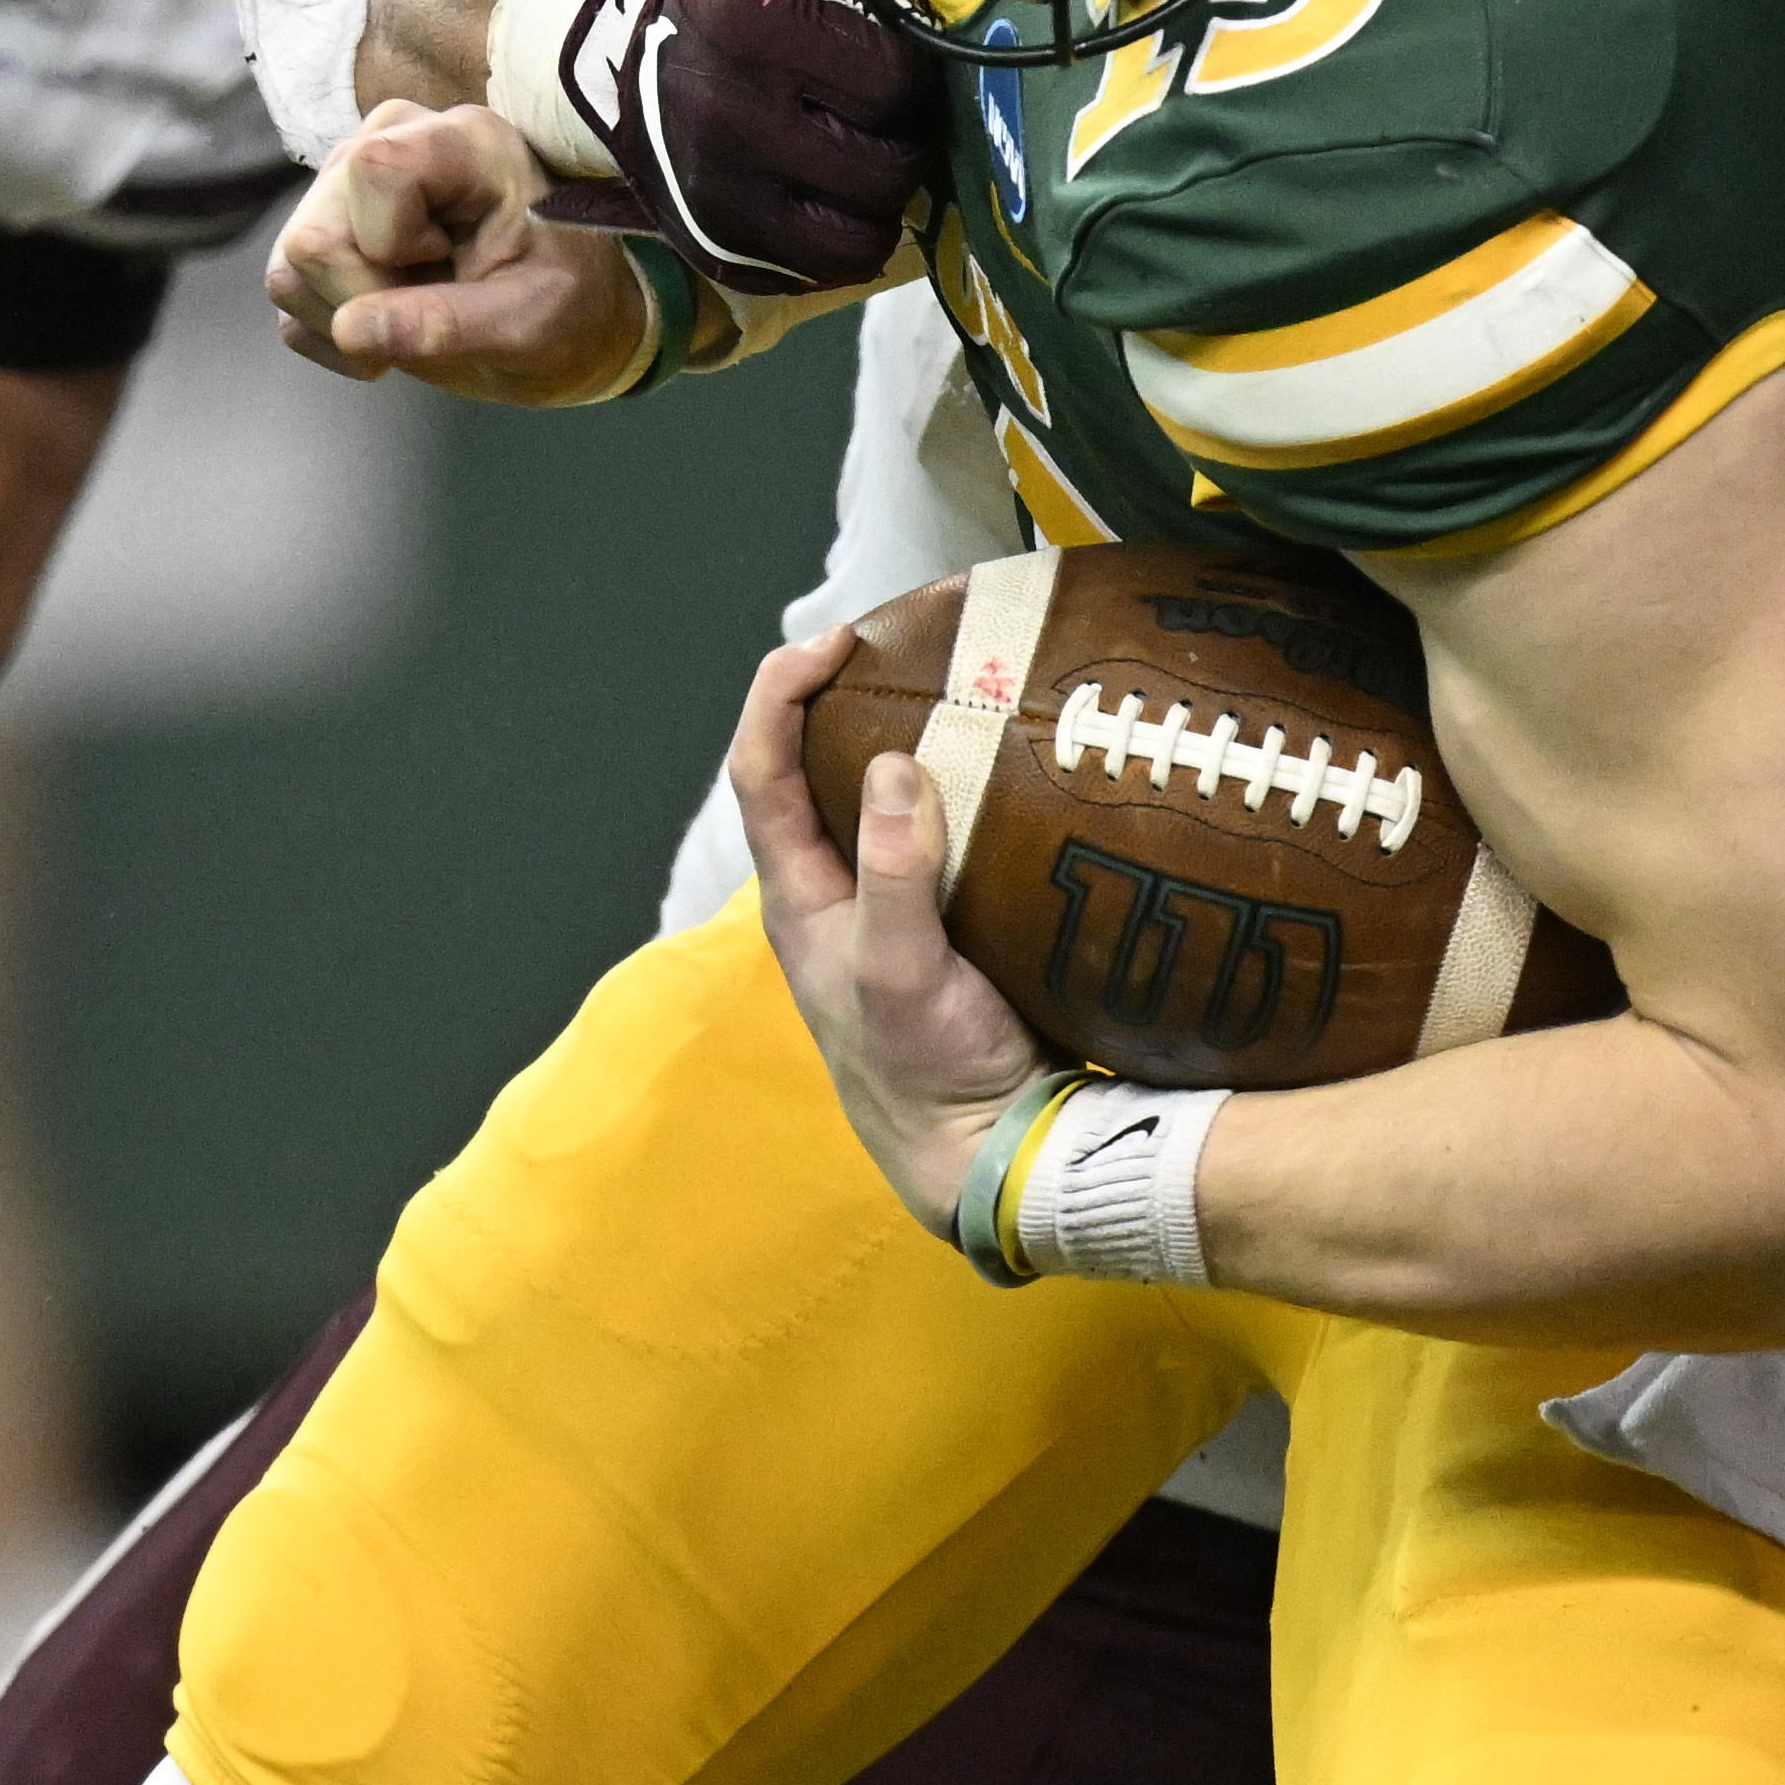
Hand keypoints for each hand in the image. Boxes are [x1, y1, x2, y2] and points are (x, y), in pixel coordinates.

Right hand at [271, 102, 673, 401]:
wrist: (565, 320)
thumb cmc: (567, 305)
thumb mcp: (531, 320)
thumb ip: (447, 323)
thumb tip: (350, 329)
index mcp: (458, 140)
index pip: (372, 171)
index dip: (391, 243)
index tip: (448, 263)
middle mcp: (389, 142)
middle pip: (314, 236)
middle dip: (369, 299)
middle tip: (439, 307)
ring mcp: (347, 183)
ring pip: (289, 268)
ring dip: (349, 319)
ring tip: (419, 313)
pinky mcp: (324, 226)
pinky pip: (287, 292)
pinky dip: (330, 333)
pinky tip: (390, 328)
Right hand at [487, 0, 939, 298]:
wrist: (640, 57)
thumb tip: (933, 3)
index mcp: (747, 21)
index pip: (894, 76)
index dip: (915, 69)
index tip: (894, 57)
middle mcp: (726, 114)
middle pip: (888, 164)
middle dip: (906, 137)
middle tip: (886, 115)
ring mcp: (720, 191)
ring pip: (867, 230)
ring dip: (883, 194)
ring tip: (865, 153)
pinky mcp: (719, 244)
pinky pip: (831, 267)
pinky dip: (853, 237)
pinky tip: (840, 196)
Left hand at [726, 626, 1048, 1230]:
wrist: (991, 1151)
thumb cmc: (925, 1075)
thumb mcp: (897, 975)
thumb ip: (893, 876)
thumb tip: (892, 766)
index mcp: (799, 897)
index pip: (761, 769)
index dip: (783, 693)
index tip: (838, 640)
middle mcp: (839, 888)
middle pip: (824, 764)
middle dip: (858, 689)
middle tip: (918, 632)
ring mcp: (897, 901)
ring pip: (892, 792)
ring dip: (922, 727)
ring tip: (973, 669)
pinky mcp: (956, 915)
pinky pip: (956, 827)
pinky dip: (978, 779)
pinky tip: (1023, 751)